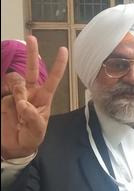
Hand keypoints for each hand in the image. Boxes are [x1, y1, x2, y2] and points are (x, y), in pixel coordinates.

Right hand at [1, 35, 67, 158]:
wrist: (14, 146)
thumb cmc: (31, 137)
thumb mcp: (36, 131)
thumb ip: (32, 118)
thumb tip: (24, 104)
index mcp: (44, 99)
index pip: (53, 79)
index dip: (58, 65)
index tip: (63, 50)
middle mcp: (31, 93)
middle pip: (32, 69)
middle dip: (32, 54)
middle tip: (31, 38)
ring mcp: (17, 94)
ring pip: (16, 78)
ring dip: (17, 88)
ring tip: (18, 106)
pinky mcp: (5, 97)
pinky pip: (5, 86)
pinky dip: (8, 89)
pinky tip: (10, 101)